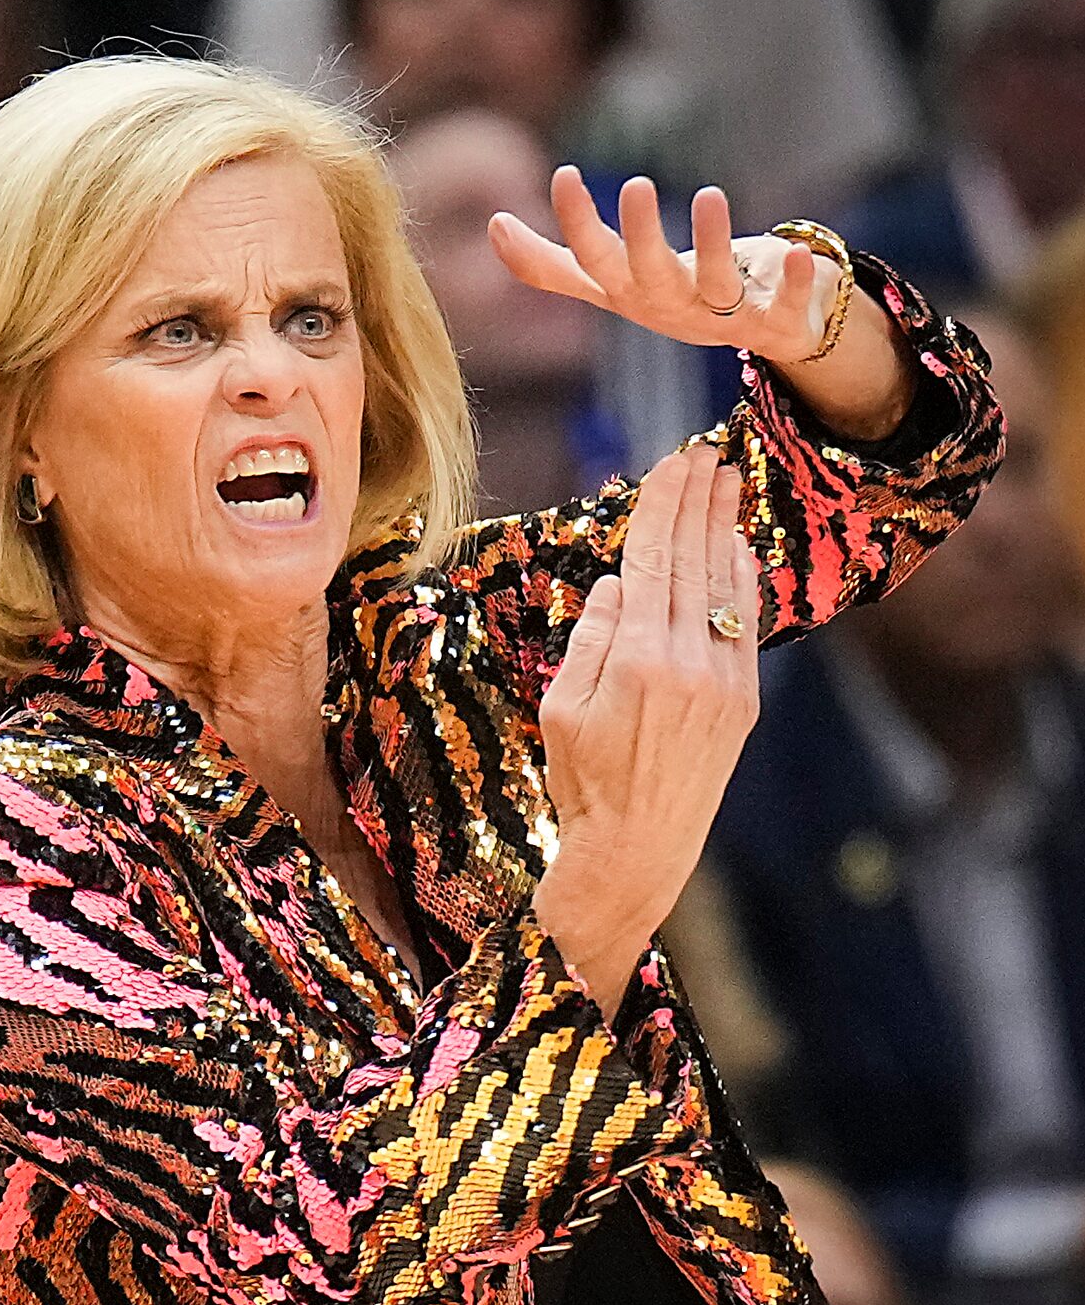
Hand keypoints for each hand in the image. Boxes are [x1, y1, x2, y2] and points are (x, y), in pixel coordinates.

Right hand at [488, 167, 840, 363]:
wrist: (767, 330)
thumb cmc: (681, 296)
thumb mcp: (613, 281)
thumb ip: (553, 262)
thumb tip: (494, 226)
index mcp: (629, 295)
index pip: (593, 262)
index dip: (577, 224)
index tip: (565, 173)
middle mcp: (670, 310)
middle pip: (648, 278)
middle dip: (640, 237)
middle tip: (634, 185)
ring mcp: (723, 319)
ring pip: (715, 288)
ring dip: (713, 245)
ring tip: (710, 195)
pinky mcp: (777, 322)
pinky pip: (785, 307)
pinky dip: (795, 284)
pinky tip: (799, 253)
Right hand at [532, 444, 761, 1004]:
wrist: (638, 849)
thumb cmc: (583, 781)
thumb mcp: (562, 706)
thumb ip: (592, 637)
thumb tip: (620, 582)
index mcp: (638, 660)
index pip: (651, 562)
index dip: (661, 508)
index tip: (670, 465)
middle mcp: (690, 663)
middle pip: (694, 563)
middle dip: (698, 503)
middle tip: (703, 454)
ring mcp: (725, 681)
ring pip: (726, 588)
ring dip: (725, 530)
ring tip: (726, 484)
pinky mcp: (742, 701)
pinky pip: (742, 624)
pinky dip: (740, 580)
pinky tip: (737, 549)